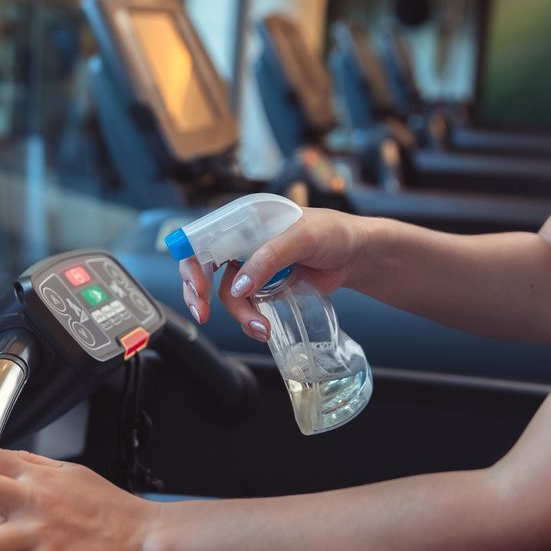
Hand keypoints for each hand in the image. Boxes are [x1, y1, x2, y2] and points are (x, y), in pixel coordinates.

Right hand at [180, 207, 372, 340]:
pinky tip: (264, 329)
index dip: (192, 262)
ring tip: (261, 328)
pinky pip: (247, 307)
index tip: (197, 287)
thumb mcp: (301, 237)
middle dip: (198, 294)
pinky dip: (250, 321)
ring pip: (228, 295)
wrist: (358, 255)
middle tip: (203, 313)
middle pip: (204, 269)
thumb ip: (269, 257)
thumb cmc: (334, 233)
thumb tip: (239, 286)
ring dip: (239, 315)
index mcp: (244, 222)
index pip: (203, 239)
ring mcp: (253, 268)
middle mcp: (242, 244)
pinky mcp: (265, 289)